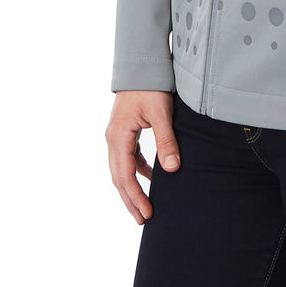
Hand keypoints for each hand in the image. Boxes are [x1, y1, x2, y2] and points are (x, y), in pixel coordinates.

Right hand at [106, 89, 180, 225]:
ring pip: (121, 170)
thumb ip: (166, 141)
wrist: (141, 65)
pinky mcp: (124, 131)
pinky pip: (128, 158)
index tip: (147, 214)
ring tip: (145, 207)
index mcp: (118, 137)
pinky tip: (152, 178)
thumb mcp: (161, 113)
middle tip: (143, 221)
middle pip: (118, 177)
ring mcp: (117, 135)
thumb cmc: (150, 86)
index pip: (124, 176)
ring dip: (132, 188)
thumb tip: (172, 170)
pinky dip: (138, 171)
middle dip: (130, 200)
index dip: (135, 197)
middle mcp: (113, 139)